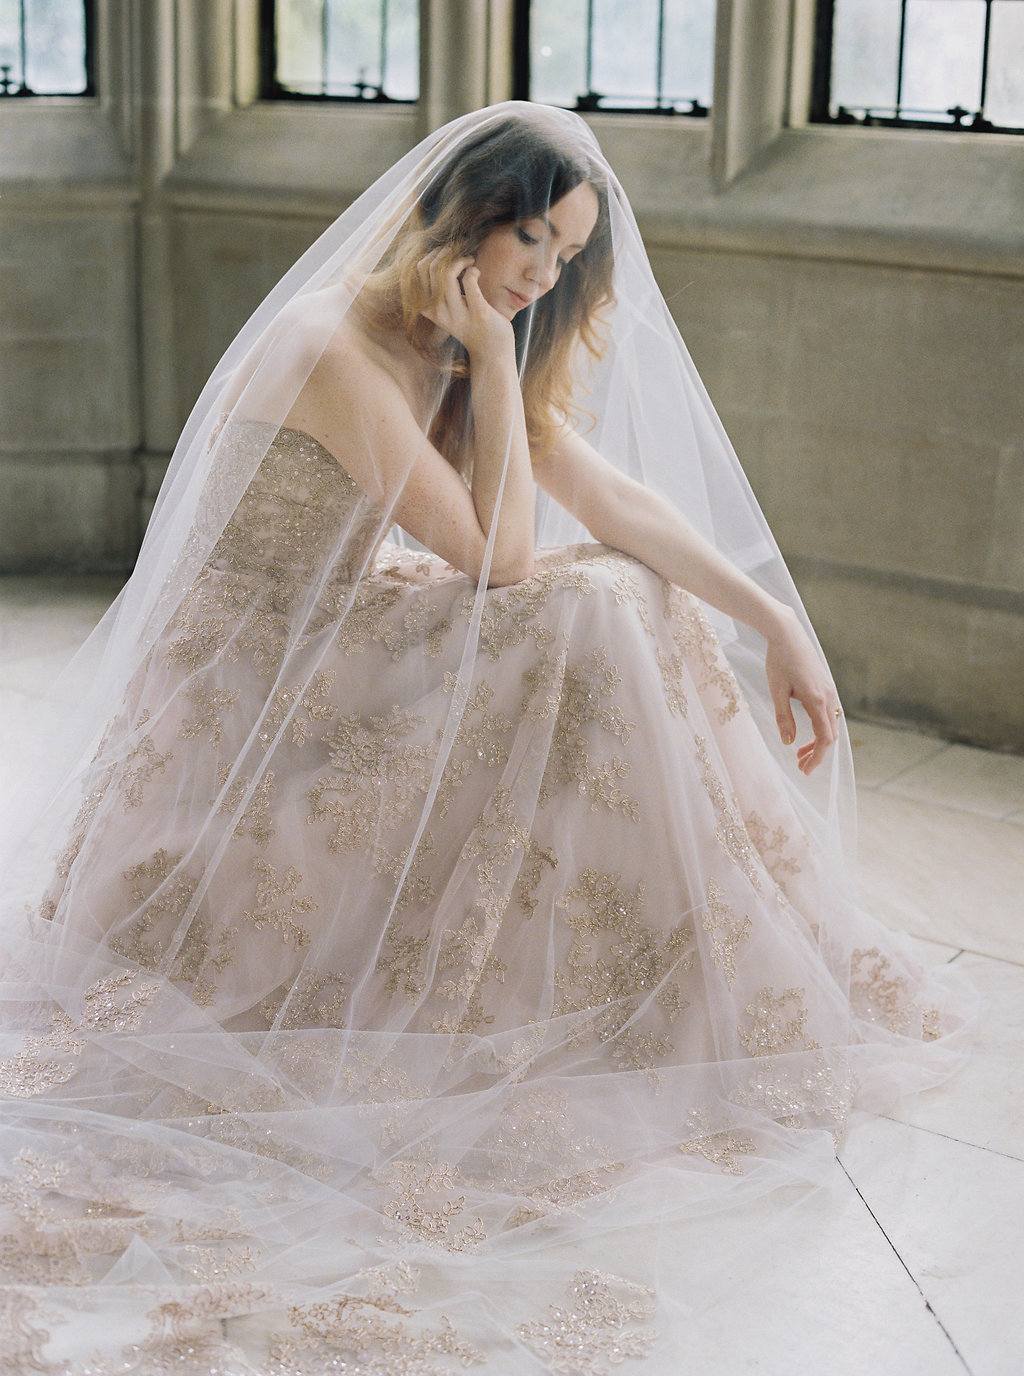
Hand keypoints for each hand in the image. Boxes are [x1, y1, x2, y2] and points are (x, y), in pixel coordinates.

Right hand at [418, 253, 513, 359]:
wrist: (491, 352)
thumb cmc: (470, 325)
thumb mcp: (447, 310)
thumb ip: (439, 291)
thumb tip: (436, 257)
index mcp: (429, 309)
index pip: (419, 271)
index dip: (432, 255)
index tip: (447, 253)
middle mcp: (440, 313)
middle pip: (431, 268)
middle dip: (446, 252)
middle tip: (461, 254)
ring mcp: (459, 314)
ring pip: (448, 273)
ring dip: (461, 259)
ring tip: (469, 261)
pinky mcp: (479, 313)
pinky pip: (469, 281)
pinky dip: (473, 270)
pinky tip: (476, 272)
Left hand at [763, 607, 841, 774]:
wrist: (787, 633)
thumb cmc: (779, 660)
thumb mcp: (777, 691)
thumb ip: (784, 718)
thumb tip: (788, 742)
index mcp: (816, 700)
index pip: (824, 738)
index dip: (817, 757)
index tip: (805, 770)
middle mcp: (828, 696)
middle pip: (830, 734)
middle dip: (817, 753)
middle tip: (800, 766)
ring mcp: (829, 690)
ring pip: (830, 724)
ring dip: (817, 741)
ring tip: (799, 753)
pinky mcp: (825, 685)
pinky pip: (827, 713)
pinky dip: (818, 727)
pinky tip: (805, 732)